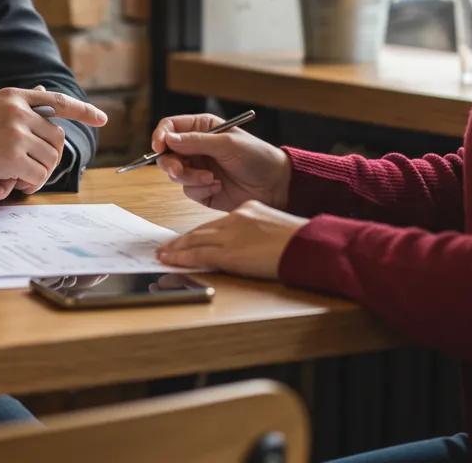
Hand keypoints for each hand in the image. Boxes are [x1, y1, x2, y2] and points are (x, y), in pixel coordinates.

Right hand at [0, 87, 105, 192]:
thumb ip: (17, 105)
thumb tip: (45, 92)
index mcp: (13, 96)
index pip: (58, 101)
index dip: (83, 111)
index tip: (102, 119)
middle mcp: (18, 110)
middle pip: (57, 138)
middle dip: (51, 157)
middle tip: (34, 171)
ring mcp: (16, 132)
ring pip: (50, 158)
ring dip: (40, 173)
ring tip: (20, 178)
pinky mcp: (11, 156)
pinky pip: (38, 174)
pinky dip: (31, 184)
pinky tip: (14, 184)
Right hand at [151, 113, 291, 211]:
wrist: (276, 186)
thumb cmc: (257, 157)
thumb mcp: (227, 144)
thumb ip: (196, 141)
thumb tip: (168, 138)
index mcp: (202, 128)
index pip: (170, 127)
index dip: (160, 135)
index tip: (159, 146)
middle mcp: (196, 148)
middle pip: (166, 153)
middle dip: (171, 163)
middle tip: (180, 170)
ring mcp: (198, 168)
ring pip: (175, 174)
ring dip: (190, 178)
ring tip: (210, 179)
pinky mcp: (202, 189)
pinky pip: (188, 190)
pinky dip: (200, 189)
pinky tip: (218, 186)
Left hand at [156, 200, 306, 279]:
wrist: (308, 246)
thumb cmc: (301, 242)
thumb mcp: (276, 228)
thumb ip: (259, 232)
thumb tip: (251, 245)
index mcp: (247, 210)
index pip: (215, 223)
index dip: (198, 233)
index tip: (186, 239)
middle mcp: (235, 219)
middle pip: (201, 231)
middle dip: (182, 240)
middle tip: (165, 247)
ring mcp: (231, 235)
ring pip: (196, 241)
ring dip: (177, 249)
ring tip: (163, 255)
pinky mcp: (229, 253)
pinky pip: (200, 255)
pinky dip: (182, 258)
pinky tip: (171, 261)